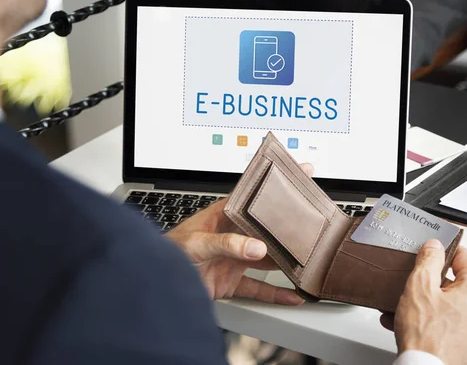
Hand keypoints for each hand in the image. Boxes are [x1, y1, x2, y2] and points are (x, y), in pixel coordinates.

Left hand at [165, 163, 313, 305]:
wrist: (153, 284)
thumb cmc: (166, 255)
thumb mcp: (196, 243)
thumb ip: (226, 244)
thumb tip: (256, 247)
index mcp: (223, 216)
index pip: (253, 196)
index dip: (275, 185)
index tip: (298, 171)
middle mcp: (232, 236)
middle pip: (266, 228)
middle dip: (288, 226)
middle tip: (312, 222)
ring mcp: (234, 259)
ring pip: (268, 258)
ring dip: (286, 260)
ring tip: (307, 260)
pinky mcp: (232, 282)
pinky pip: (260, 288)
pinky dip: (276, 293)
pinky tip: (291, 294)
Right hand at [381, 240, 466, 364]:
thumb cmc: (426, 334)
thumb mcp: (420, 285)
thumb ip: (428, 260)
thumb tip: (434, 246)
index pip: (464, 256)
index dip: (443, 251)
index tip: (428, 252)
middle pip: (456, 281)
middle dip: (429, 280)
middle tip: (412, 280)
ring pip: (448, 303)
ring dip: (424, 301)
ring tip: (402, 303)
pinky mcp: (465, 342)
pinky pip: (445, 322)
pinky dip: (427, 318)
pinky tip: (405, 320)